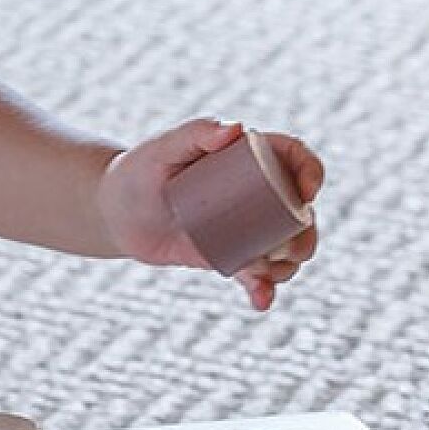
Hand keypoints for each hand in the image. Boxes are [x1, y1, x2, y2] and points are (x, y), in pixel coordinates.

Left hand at [98, 118, 322, 312]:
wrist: (116, 212)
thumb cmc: (139, 170)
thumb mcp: (162, 149)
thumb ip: (194, 133)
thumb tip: (237, 128)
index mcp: (248, 157)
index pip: (294, 157)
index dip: (312, 171)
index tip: (307, 193)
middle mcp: (256, 192)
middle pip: (300, 212)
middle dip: (307, 234)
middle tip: (288, 249)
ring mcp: (247, 227)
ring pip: (287, 248)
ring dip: (288, 266)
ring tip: (260, 272)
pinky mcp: (232, 256)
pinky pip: (258, 276)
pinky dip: (264, 290)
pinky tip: (260, 301)